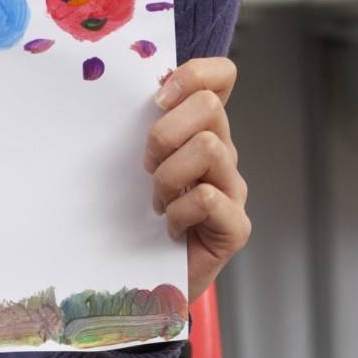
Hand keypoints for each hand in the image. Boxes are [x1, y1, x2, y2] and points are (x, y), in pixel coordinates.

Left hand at [147, 55, 248, 301]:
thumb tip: (121, 91)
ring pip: (208, 148)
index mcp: (201, 131)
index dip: (194, 74)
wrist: (148, 284)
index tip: (158, 99)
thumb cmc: (135, 221)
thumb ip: (138, 130)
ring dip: (169, 175)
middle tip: (147, 168)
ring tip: (158, 203)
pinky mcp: (236, 226)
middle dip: (166, 133)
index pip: (221, 77)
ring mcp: (234, 190)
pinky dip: (180, 213)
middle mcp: (224, 154)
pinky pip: (209, 197)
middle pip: (209, 106)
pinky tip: (170, 229)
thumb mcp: (132, 166)